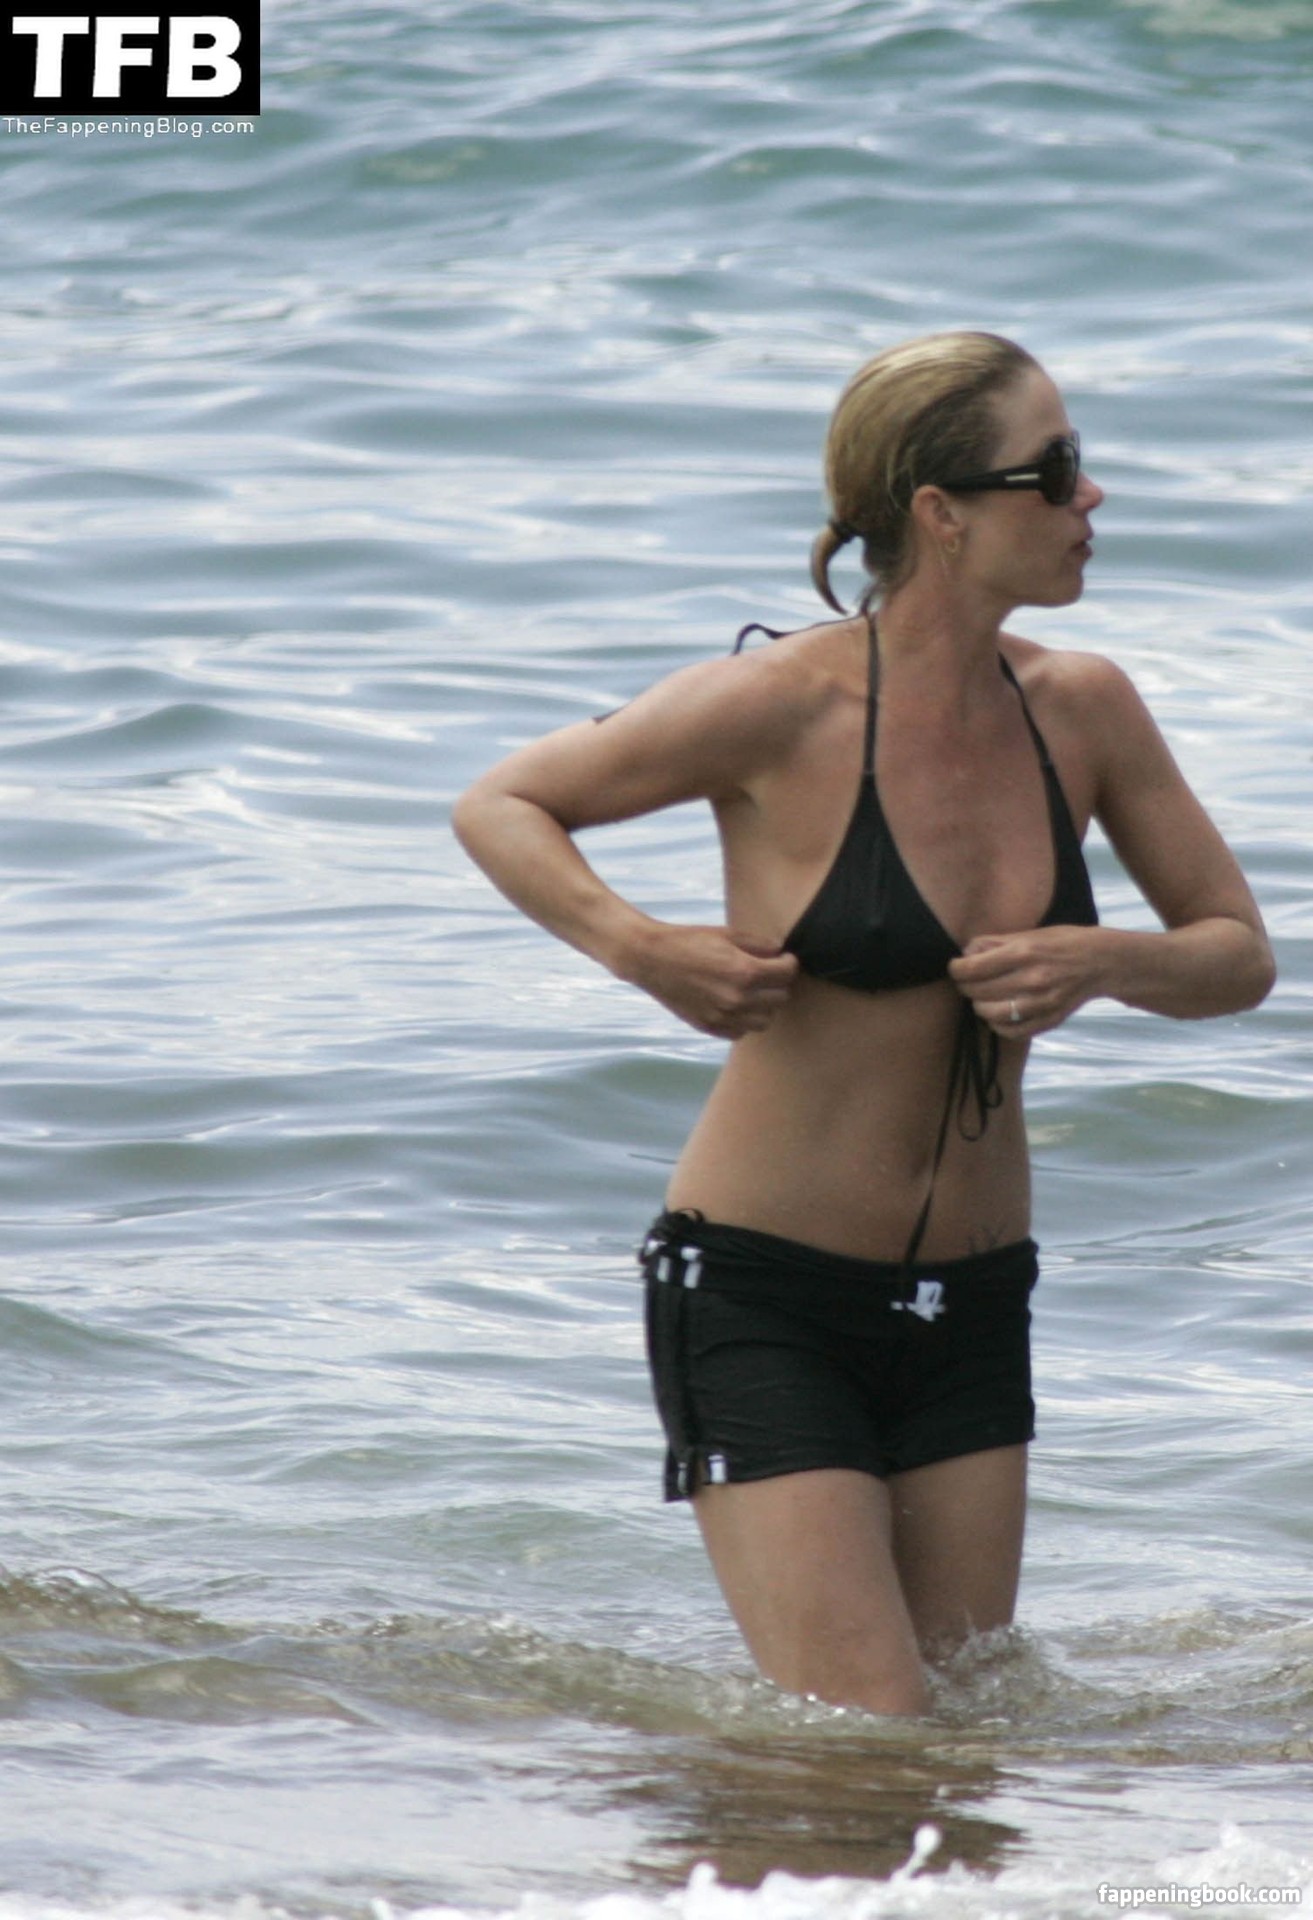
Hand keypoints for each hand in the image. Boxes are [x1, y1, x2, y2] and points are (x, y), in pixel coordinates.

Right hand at [630, 924, 799, 1038]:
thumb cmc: (689, 941)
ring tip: (753, 991)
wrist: (651, 959)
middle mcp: (737, 999)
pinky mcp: (710, 1027)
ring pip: (765, 1021)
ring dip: (764, 1006)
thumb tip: (780, 951)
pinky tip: (735, 1004)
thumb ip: (760, 944)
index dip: (789, 963)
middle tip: (768, 972)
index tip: (784, 959)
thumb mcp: (728, 934)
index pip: (787, 973)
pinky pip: (742, 1032)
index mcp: (745, 972)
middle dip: (778, 983)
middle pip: (780, 998)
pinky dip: (744, 1020)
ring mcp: (723, 1017)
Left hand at [948, 926, 1107, 1038]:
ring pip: (990, 1014)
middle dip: (965, 986)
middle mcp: (1031, 979)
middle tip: (968, 981)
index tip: (955, 967)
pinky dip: (998, 1025)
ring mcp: (1041, 1004)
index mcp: (1024, 953)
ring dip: (979, 1006)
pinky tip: (998, 1014)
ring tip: (982, 997)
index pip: (973, 968)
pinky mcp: (1049, 1020)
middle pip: (978, 991)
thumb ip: (996, 942)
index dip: (956, 969)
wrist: (1102, 962)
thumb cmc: (1063, 942)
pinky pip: (1011, 1031)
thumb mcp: (1030, 933)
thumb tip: (967, 952)